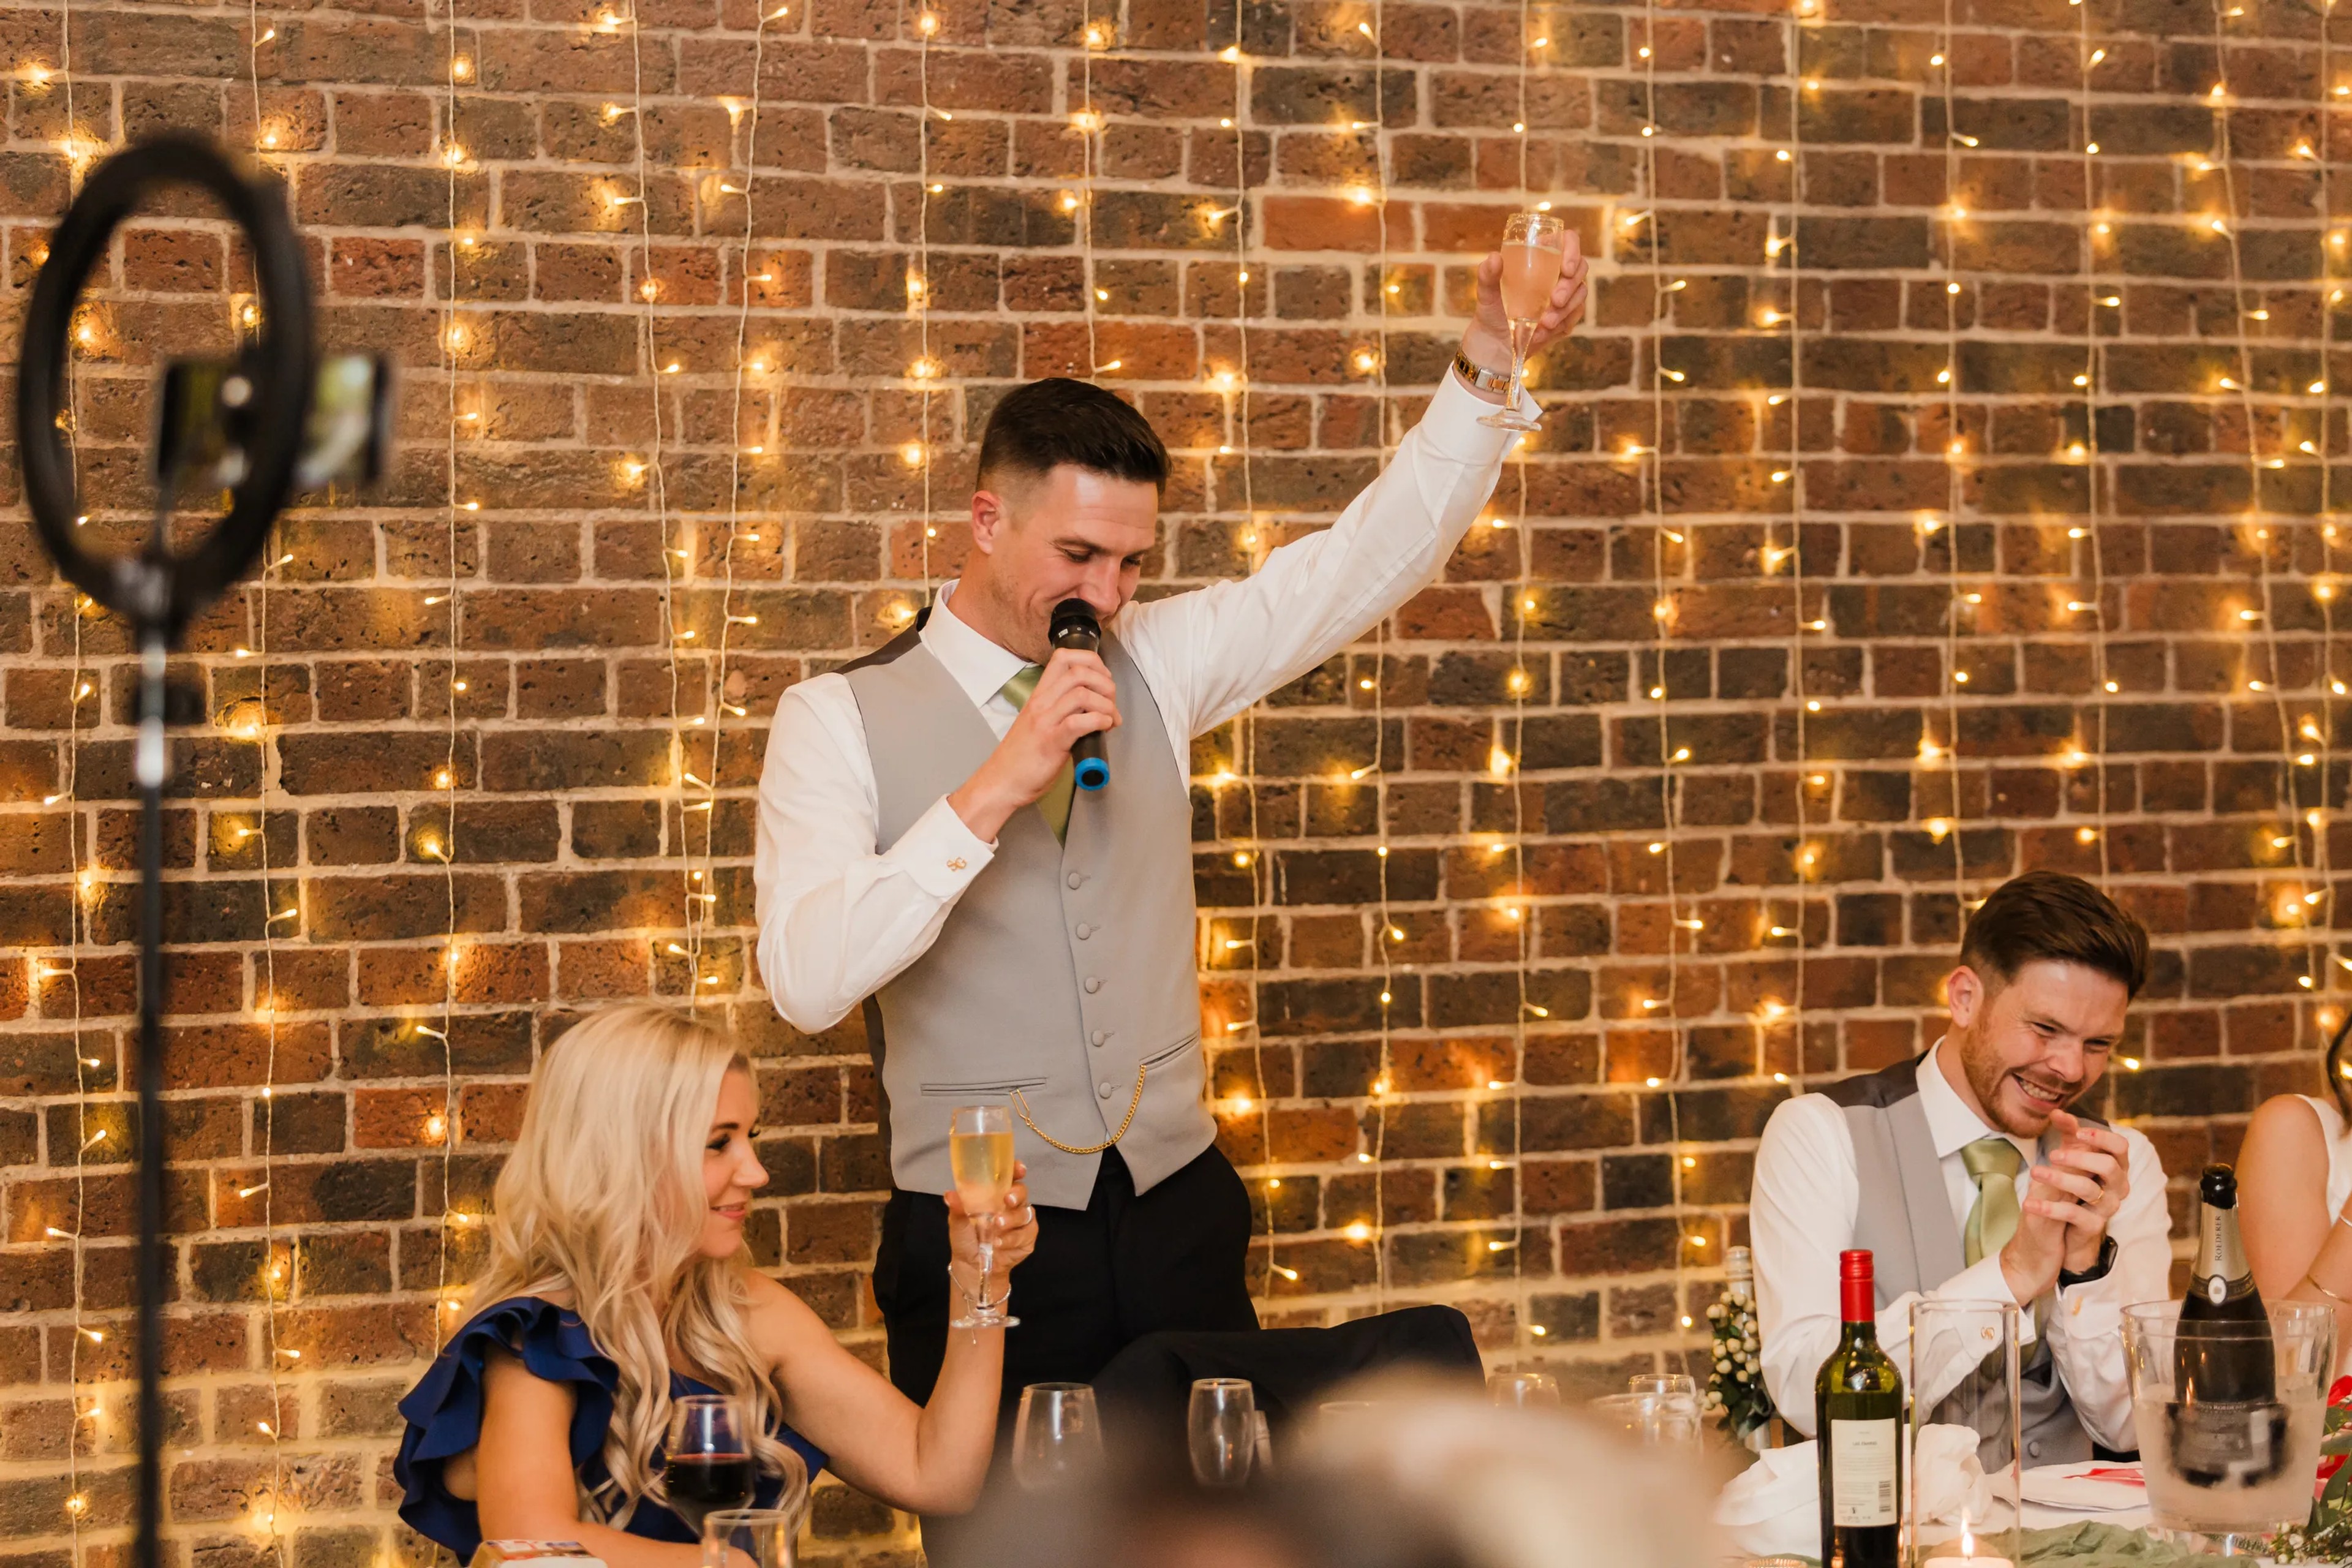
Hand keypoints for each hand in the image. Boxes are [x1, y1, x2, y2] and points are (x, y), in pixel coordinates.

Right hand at [946, 649, 1117, 841]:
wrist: (1001, 782)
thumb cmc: (1021, 756)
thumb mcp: (1039, 722)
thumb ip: (1060, 709)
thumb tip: (1091, 705)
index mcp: (1039, 695)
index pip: (1063, 657)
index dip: (1091, 661)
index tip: (1103, 677)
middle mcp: (1042, 703)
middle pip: (1079, 672)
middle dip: (1105, 683)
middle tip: (1111, 702)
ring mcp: (1046, 721)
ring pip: (1082, 694)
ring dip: (1106, 704)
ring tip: (1111, 718)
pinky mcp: (1052, 742)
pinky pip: (1079, 722)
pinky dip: (1100, 721)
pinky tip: (1105, 727)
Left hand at [946, 1162, 1036, 1298]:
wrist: (972, 1266)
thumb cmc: (966, 1238)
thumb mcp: (958, 1223)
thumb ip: (957, 1209)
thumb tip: (949, 1195)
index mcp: (996, 1194)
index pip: (1009, 1176)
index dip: (1016, 1170)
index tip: (1018, 1168)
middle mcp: (1011, 1205)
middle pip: (1022, 1192)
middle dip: (1017, 1194)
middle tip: (1007, 1200)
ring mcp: (1021, 1221)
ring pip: (1025, 1213)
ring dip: (1011, 1219)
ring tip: (997, 1227)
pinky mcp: (1027, 1238)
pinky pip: (1026, 1234)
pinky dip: (1012, 1238)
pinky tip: (1000, 1244)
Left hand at [1458, 232, 1589, 387]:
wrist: (1495, 342)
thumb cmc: (1492, 310)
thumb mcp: (1486, 293)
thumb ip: (1487, 275)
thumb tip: (1494, 258)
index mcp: (1542, 258)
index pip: (1567, 241)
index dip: (1573, 250)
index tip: (1566, 269)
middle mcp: (1557, 273)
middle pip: (1580, 269)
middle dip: (1570, 286)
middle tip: (1555, 301)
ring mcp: (1565, 295)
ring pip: (1580, 294)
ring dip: (1566, 309)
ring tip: (1545, 323)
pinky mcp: (1566, 316)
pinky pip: (1574, 317)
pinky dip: (1562, 324)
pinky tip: (1544, 333)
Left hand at [1998, 1110, 2127, 1300]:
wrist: (2068, 1229)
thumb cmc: (2073, 1185)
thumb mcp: (2070, 1157)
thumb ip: (2068, 1134)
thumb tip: (2056, 1111)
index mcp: (2116, 1166)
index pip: (2121, 1147)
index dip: (2102, 1138)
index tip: (2078, 1133)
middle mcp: (2118, 1186)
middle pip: (2109, 1166)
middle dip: (2080, 1158)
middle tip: (2053, 1154)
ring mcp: (2108, 1207)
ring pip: (2089, 1189)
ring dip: (2060, 1179)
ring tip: (2034, 1172)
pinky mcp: (2093, 1226)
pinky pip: (2074, 1214)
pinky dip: (2050, 1208)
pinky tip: (2029, 1203)